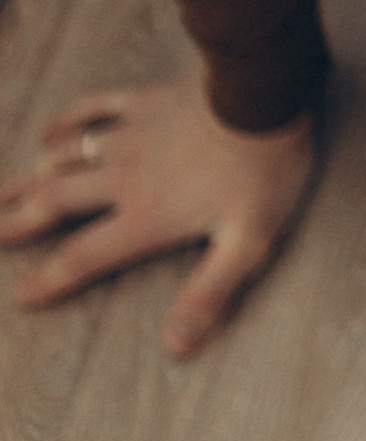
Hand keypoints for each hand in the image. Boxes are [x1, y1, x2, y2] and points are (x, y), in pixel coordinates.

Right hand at [0, 77, 316, 357]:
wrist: (265, 94)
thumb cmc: (264, 171)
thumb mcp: (247, 244)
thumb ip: (208, 293)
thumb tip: (177, 345)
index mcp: (148, 216)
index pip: (86, 256)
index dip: (52, 278)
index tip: (21, 295)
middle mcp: (126, 178)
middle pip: (58, 202)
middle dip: (20, 220)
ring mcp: (132, 135)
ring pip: (66, 157)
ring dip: (32, 175)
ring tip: (3, 190)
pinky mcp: (147, 100)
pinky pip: (94, 108)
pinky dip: (67, 120)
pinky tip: (49, 130)